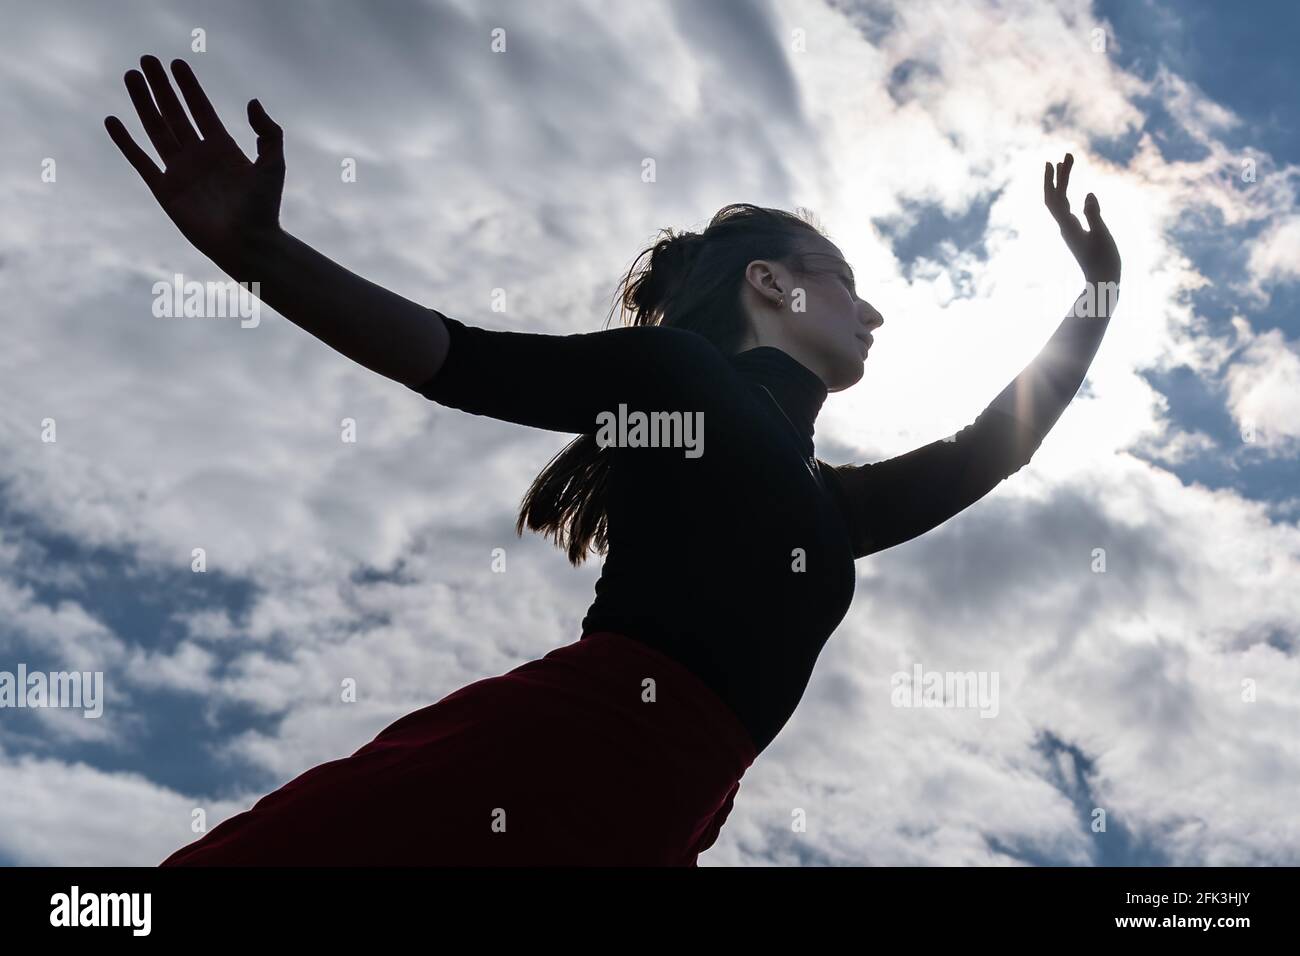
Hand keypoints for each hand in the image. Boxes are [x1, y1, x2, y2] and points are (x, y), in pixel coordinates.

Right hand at [105, 55, 284, 271]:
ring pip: (156, 129)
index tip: (176, 63)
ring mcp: (181, 172)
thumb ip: (268, 132)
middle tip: (146, 59)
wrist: (249, 244)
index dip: (189, 87)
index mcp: (224, 149)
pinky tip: (113, 120)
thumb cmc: (264, 207)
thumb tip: (252, 101)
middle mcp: (199, 157)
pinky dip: (126, 142)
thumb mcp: (273, 164)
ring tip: (131, 76)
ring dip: (143, 103)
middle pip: (175, 114)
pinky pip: (141, 161)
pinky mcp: (165, 191)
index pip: (201, 110)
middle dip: (161, 87)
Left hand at [1043, 152, 1119, 284]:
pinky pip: (1066, 210)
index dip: (1052, 180)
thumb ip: (1094, 215)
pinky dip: (1067, 195)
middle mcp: (1065, 227)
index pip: (1055, 199)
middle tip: (1066, 155)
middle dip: (1058, 176)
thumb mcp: (1102, 236)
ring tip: (1067, 164)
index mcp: (1068, 227)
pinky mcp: (1076, 234)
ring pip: (1060, 202)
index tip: (1053, 161)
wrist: (1103, 283)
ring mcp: (1069, 231)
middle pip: (1055, 197)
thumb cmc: (1104, 261)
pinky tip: (1072, 191)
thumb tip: (1088, 194)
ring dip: (1062, 183)